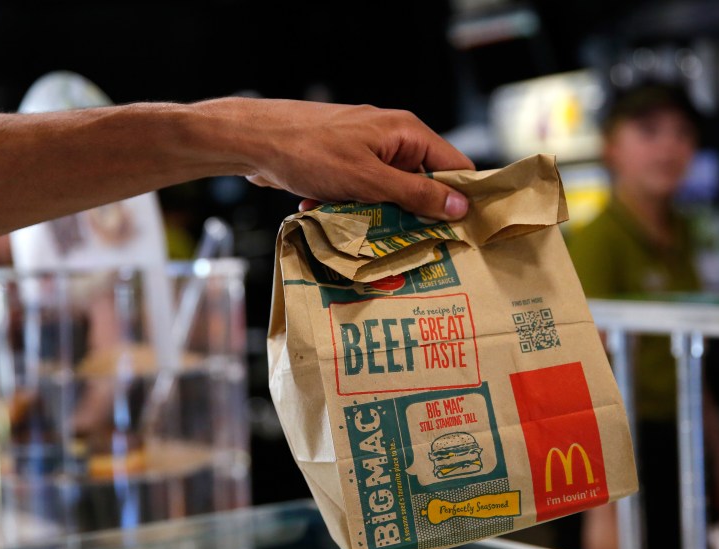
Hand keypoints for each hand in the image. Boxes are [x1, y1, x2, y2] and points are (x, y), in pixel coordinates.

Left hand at [207, 98, 474, 219]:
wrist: (253, 141)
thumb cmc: (309, 151)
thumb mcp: (369, 179)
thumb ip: (415, 193)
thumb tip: (459, 205)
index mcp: (406, 133)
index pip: (454, 166)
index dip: (462, 199)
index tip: (466, 233)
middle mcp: (391, 140)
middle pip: (422, 184)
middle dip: (415, 215)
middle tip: (413, 247)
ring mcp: (365, 152)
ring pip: (390, 194)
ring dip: (378, 216)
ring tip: (363, 233)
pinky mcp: (343, 166)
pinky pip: (362, 194)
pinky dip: (351, 209)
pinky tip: (328, 215)